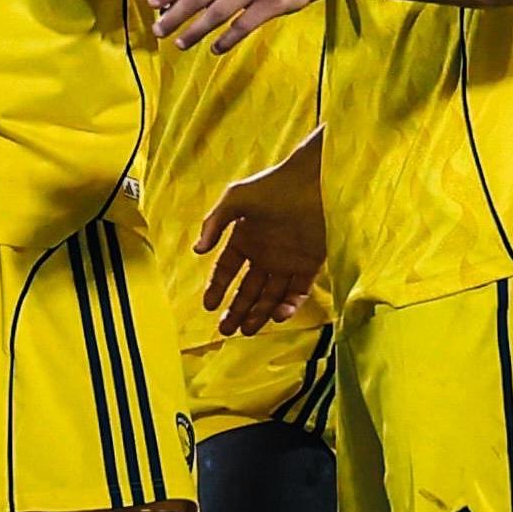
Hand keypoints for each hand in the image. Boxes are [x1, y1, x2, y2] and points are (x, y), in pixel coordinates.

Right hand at [196, 141, 326, 336]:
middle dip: (236, 310)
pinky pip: (297, 292)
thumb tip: (197, 250)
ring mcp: (287, 261)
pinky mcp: (310, 265)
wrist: (315, 181)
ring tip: (248, 330)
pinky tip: (277, 315)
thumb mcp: (236, 199)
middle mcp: (264, 253)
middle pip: (248, 289)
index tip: (208, 305)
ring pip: (270, 296)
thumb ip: (214, 224)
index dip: (217, 287)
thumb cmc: (274, 185)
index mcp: (244, 238)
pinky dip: (288, 306)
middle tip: (226, 330)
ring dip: (259, 314)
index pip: (226, 269)